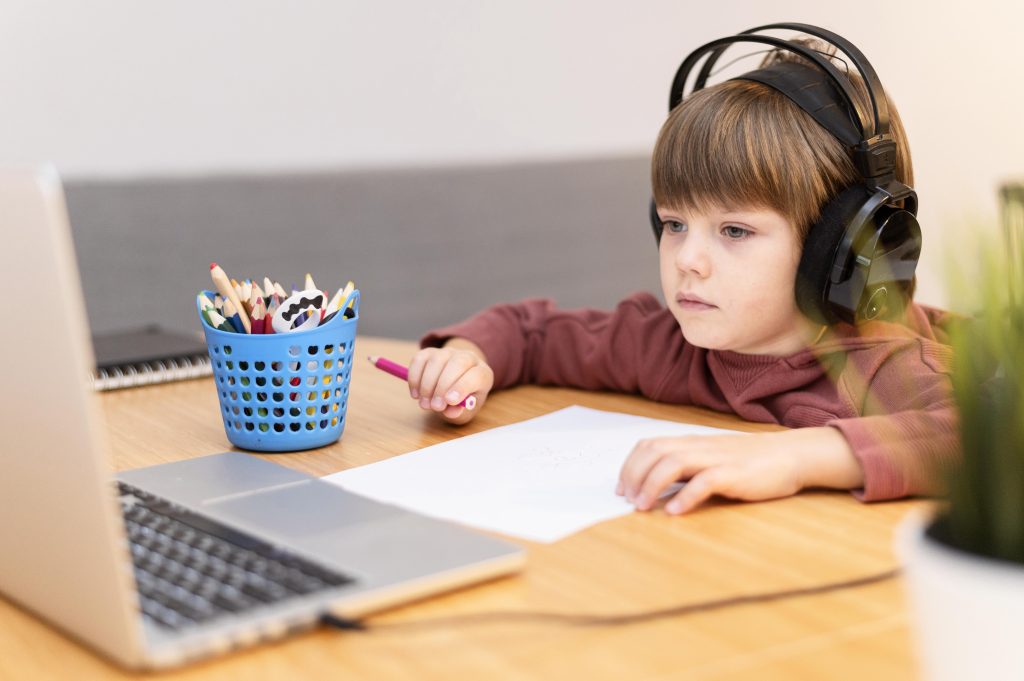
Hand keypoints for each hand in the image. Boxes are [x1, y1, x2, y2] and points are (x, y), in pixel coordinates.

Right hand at [407, 339, 493, 423]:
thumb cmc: (463, 400)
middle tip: (434, 406)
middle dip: (442, 386)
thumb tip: (450, 411)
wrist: (455, 385)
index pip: (476, 375)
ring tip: (424, 404)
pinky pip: (420, 359)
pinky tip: (416, 394)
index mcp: (483, 373)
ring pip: (436, 360)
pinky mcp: (430, 352)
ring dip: (427, 384)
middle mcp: (468, 358)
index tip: (449, 402)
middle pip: (457, 363)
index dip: (462, 387)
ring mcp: (449, 352)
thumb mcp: (465, 411)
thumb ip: (459, 412)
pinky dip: (415, 377)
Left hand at [615, 427, 862, 514]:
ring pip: (673, 463)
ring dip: (652, 486)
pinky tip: (676, 512)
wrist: (790, 455)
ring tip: (643, 507)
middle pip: (654, 452)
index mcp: (690, 443)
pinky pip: (705, 482)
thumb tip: (657, 488)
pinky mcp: (734, 474)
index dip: (629, 465)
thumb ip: (686, 469)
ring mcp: (716, 459)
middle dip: (634, 476)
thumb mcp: (711, 459)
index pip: (649, 445)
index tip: (621, 488)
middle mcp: (698, 447)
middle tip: (627, 501)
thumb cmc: (749, 462)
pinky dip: (686, 496)